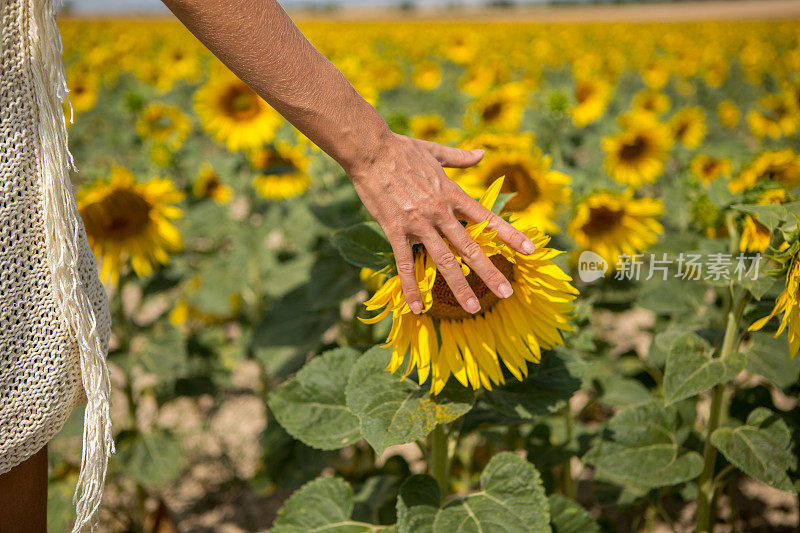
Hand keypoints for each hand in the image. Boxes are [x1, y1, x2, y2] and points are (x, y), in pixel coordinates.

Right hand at [345, 132, 535, 314]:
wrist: (370, 150)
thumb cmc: (402, 149)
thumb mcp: (435, 151)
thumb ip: (460, 157)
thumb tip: (483, 153)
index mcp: (452, 194)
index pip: (487, 219)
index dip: (510, 235)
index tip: (529, 250)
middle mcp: (440, 212)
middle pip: (470, 247)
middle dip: (490, 273)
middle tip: (506, 293)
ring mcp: (418, 224)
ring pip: (443, 260)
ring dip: (459, 286)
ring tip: (473, 308)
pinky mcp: (395, 231)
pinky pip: (404, 265)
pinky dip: (411, 288)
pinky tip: (418, 308)